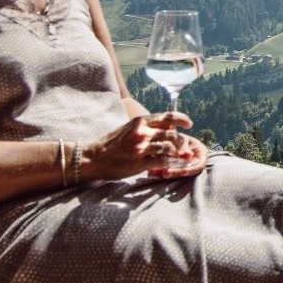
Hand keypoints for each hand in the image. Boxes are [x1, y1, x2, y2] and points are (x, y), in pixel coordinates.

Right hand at [85, 112, 205, 181]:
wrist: (93, 158)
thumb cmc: (111, 144)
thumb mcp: (128, 129)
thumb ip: (146, 128)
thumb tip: (166, 129)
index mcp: (140, 121)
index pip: (168, 117)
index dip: (182, 119)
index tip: (189, 124)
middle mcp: (142, 132)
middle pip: (173, 134)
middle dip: (181, 142)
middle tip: (182, 148)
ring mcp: (141, 148)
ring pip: (170, 147)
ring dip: (176, 153)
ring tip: (177, 156)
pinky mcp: (140, 162)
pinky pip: (163, 161)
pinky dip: (170, 163)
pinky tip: (169, 165)